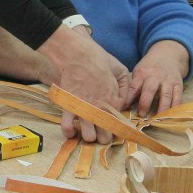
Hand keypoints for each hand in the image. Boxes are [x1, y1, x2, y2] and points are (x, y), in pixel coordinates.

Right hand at [39, 26, 124, 143]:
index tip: (111, 125)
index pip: (118, 124)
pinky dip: (68, 132)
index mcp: (113, 102)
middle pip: (105, 136)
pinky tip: (71, 131)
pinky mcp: (69, 106)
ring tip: (86, 131)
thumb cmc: (99, 60)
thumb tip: (123, 102)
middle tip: (99, 131)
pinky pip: (67, 126)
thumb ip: (125, 87)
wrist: (78, 55)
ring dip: (88, 136)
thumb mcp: (120, 70)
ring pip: (89, 137)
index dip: (115, 127)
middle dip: (103, 137)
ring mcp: (84, 109)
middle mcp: (100, 110)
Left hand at [128, 42, 188, 116]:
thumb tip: (125, 104)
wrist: (167, 54)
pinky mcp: (178, 84)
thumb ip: (134, 86)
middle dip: (145, 103)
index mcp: (142, 73)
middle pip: (150, 90)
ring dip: (162, 108)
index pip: (134, 87)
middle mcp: (155, 76)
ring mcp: (168, 80)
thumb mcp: (139, 72)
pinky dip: (175, 107)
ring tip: (158, 119)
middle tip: (142, 115)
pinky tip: (172, 115)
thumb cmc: (149, 67)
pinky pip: (178, 96)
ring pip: (166, 95)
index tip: (124, 108)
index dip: (129, 98)